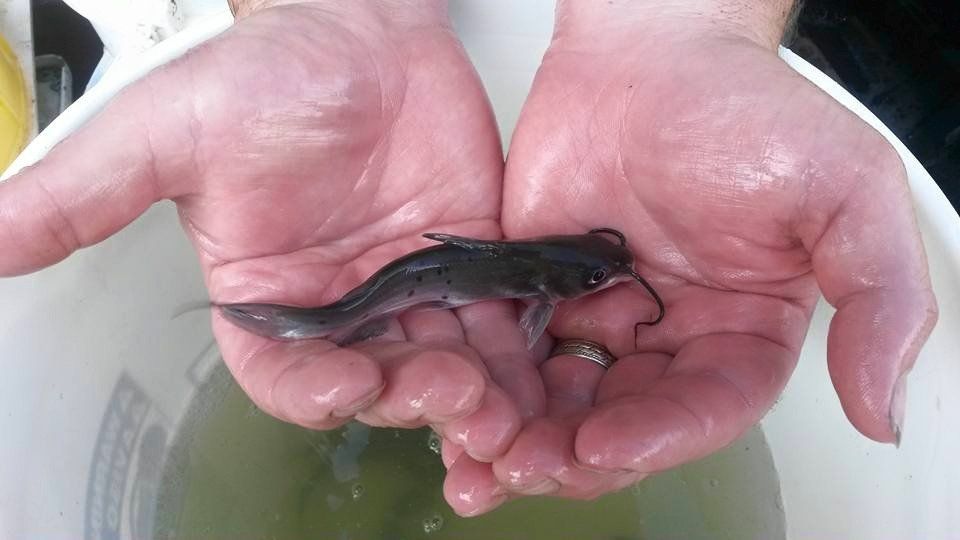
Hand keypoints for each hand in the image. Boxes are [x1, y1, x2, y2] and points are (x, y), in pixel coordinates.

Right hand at [0, 1, 533, 460]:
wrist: (361, 26)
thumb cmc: (266, 72)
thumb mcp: (167, 131)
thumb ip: (87, 194)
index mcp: (269, 298)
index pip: (286, 377)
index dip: (312, 394)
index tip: (344, 388)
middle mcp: (342, 308)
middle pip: (376, 384)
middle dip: (410, 399)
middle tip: (448, 392)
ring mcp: (411, 293)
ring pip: (444, 368)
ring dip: (474, 397)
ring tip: (501, 403)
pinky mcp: (471, 270)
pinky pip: (497, 327)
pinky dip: (517, 356)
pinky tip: (537, 370)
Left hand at [440, 0, 937, 513]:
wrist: (645, 47)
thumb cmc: (742, 106)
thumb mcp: (844, 191)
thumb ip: (877, 296)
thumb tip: (883, 411)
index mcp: (743, 329)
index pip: (708, 407)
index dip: (661, 437)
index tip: (608, 445)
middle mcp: (672, 336)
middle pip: (627, 420)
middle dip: (578, 451)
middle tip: (528, 463)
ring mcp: (602, 318)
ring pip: (563, 401)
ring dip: (525, 435)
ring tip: (482, 459)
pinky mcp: (541, 293)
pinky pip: (512, 354)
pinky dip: (487, 387)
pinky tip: (455, 408)